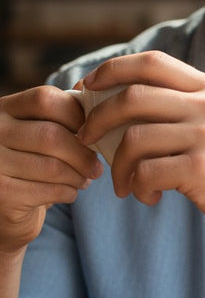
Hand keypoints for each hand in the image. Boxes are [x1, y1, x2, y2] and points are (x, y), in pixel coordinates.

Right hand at [0, 86, 102, 253]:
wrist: (7, 206)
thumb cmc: (35, 160)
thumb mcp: (46, 130)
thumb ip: (67, 111)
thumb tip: (102, 91)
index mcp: (5, 109)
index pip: (46, 99)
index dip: (78, 116)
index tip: (93, 133)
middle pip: (51, 135)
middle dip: (83, 154)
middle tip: (96, 168)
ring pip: (52, 166)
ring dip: (78, 176)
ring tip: (84, 180)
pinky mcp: (0, 192)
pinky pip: (47, 191)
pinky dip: (68, 193)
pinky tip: (68, 192)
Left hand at [77, 51, 204, 248]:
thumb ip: (191, 108)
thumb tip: (127, 105)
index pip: (152, 63)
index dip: (112, 70)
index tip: (88, 88)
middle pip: (132, 97)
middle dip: (96, 120)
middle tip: (86, 140)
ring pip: (133, 139)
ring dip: (116, 165)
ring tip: (123, 184)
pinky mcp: (202, 171)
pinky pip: (145, 172)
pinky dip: (136, 188)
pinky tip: (150, 198)